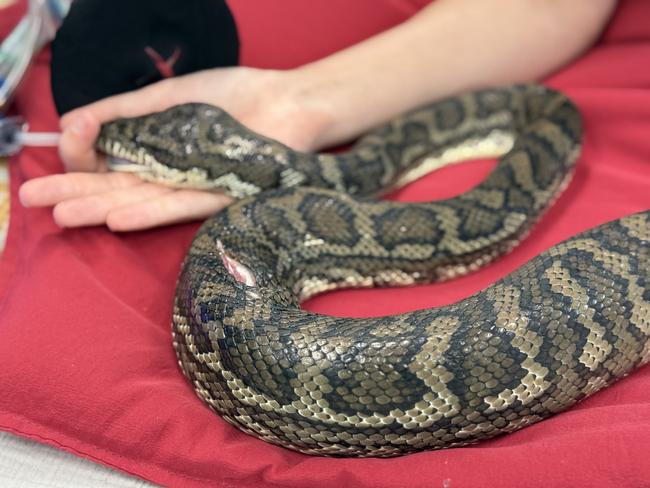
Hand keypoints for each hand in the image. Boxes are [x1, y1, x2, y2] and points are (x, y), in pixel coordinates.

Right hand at [19, 67, 329, 230]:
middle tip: (34, 198)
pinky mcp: (218, 198)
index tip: (70, 134)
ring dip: (100, 206)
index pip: (107, 159)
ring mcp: (191, 187)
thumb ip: (124, 110)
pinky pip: (180, 205)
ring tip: (62, 215)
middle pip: (115, 185)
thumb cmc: (231, 97)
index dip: (83, 151)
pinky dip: (149, 210)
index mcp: (153, 149)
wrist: (286, 105)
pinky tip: (117, 217)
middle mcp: (167, 174)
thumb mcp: (167, 98)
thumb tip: (74, 121)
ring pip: (140, 199)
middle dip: (74, 191)